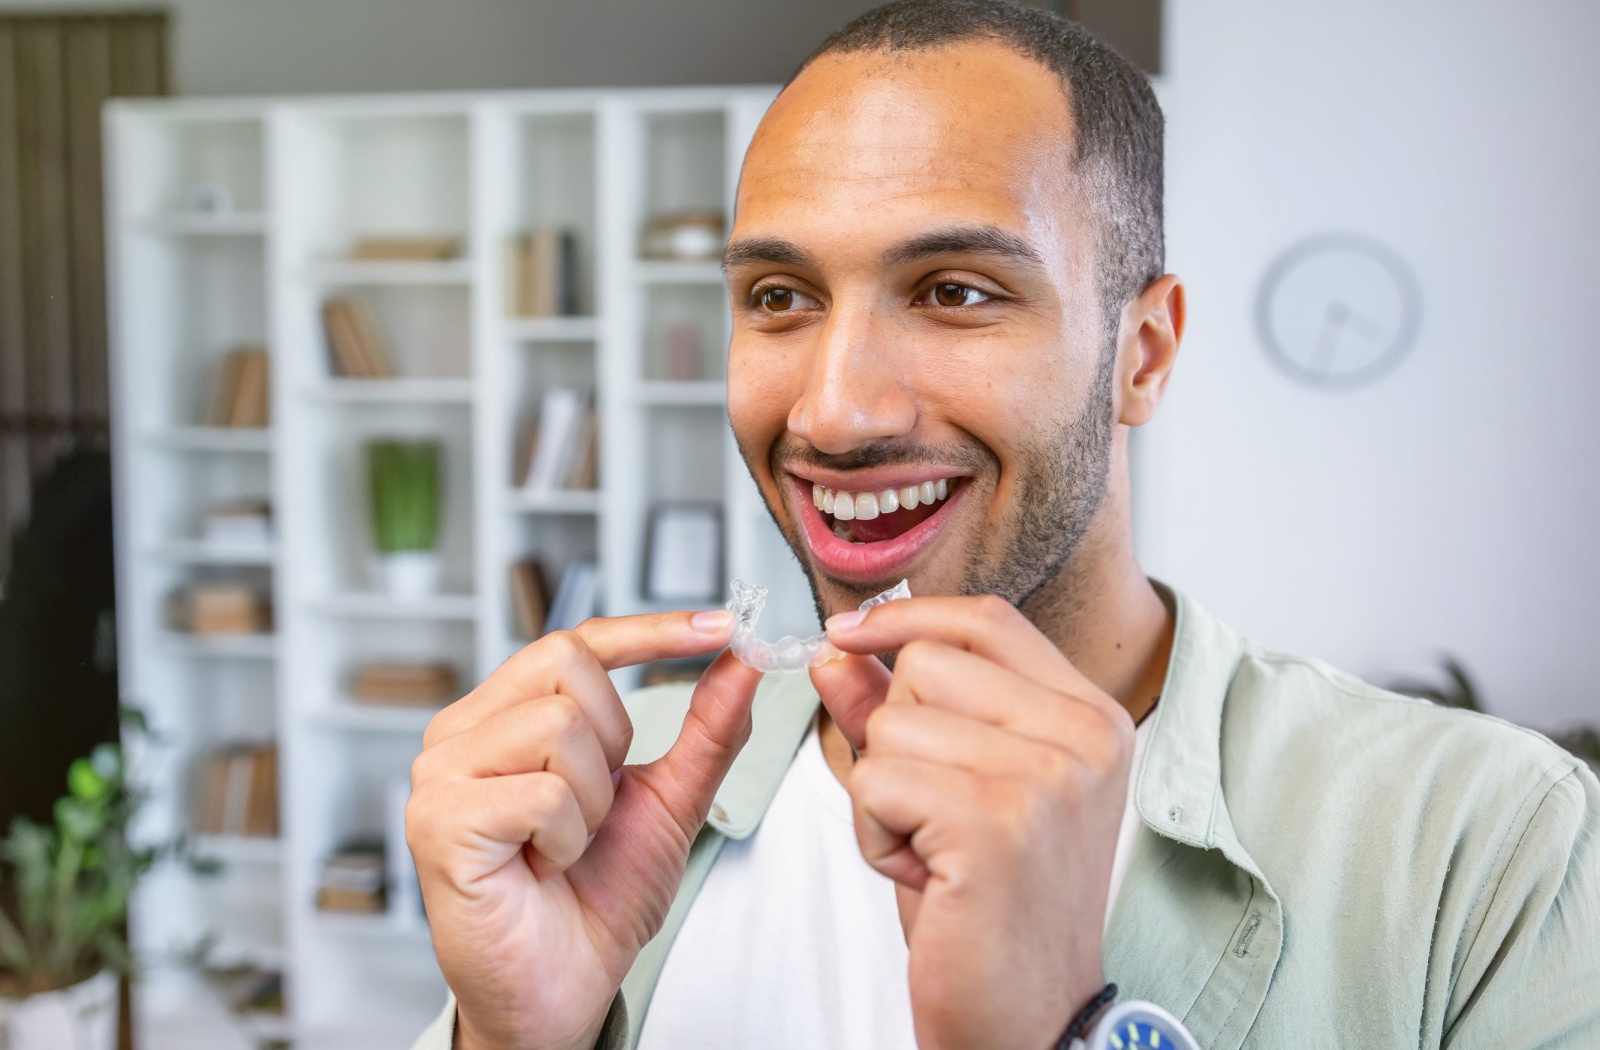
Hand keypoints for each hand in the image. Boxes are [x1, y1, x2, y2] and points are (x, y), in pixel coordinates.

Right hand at [406, 612, 761, 1049]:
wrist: (565, 990)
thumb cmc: (598, 896)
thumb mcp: (670, 800)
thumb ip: (707, 727)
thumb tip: (744, 657)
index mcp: (506, 715)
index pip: (577, 641)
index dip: (651, 629)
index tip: (723, 625)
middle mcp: (461, 732)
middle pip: (566, 663)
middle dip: (613, 740)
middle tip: (595, 808)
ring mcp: (439, 773)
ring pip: (557, 724)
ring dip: (592, 800)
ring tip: (565, 845)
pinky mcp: (436, 820)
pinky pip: (541, 791)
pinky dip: (567, 836)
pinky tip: (543, 866)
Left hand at [812, 595, 1133, 1049]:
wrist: (1026, 1019)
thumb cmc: (988, 905)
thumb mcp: (947, 786)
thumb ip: (896, 708)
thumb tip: (838, 647)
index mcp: (1090, 717)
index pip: (987, 620)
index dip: (906, 617)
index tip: (849, 631)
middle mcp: (1084, 735)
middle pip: (925, 664)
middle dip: (896, 736)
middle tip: (939, 817)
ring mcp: (1048, 776)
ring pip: (891, 722)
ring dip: (883, 794)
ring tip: (936, 850)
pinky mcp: (997, 822)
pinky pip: (876, 779)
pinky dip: (874, 834)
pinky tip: (924, 875)